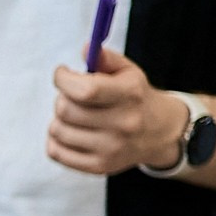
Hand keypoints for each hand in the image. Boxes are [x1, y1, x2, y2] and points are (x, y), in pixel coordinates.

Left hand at [49, 47, 191, 176]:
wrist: (159, 133)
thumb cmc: (135, 97)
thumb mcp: (128, 72)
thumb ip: (105, 58)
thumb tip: (85, 48)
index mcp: (130, 95)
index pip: (85, 90)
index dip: (64, 79)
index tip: (62, 73)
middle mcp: (123, 124)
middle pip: (66, 110)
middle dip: (62, 98)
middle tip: (71, 96)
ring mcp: (111, 149)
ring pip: (57, 131)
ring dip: (58, 119)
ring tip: (74, 114)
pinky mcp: (99, 166)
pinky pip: (56, 152)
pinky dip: (56, 139)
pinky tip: (70, 131)